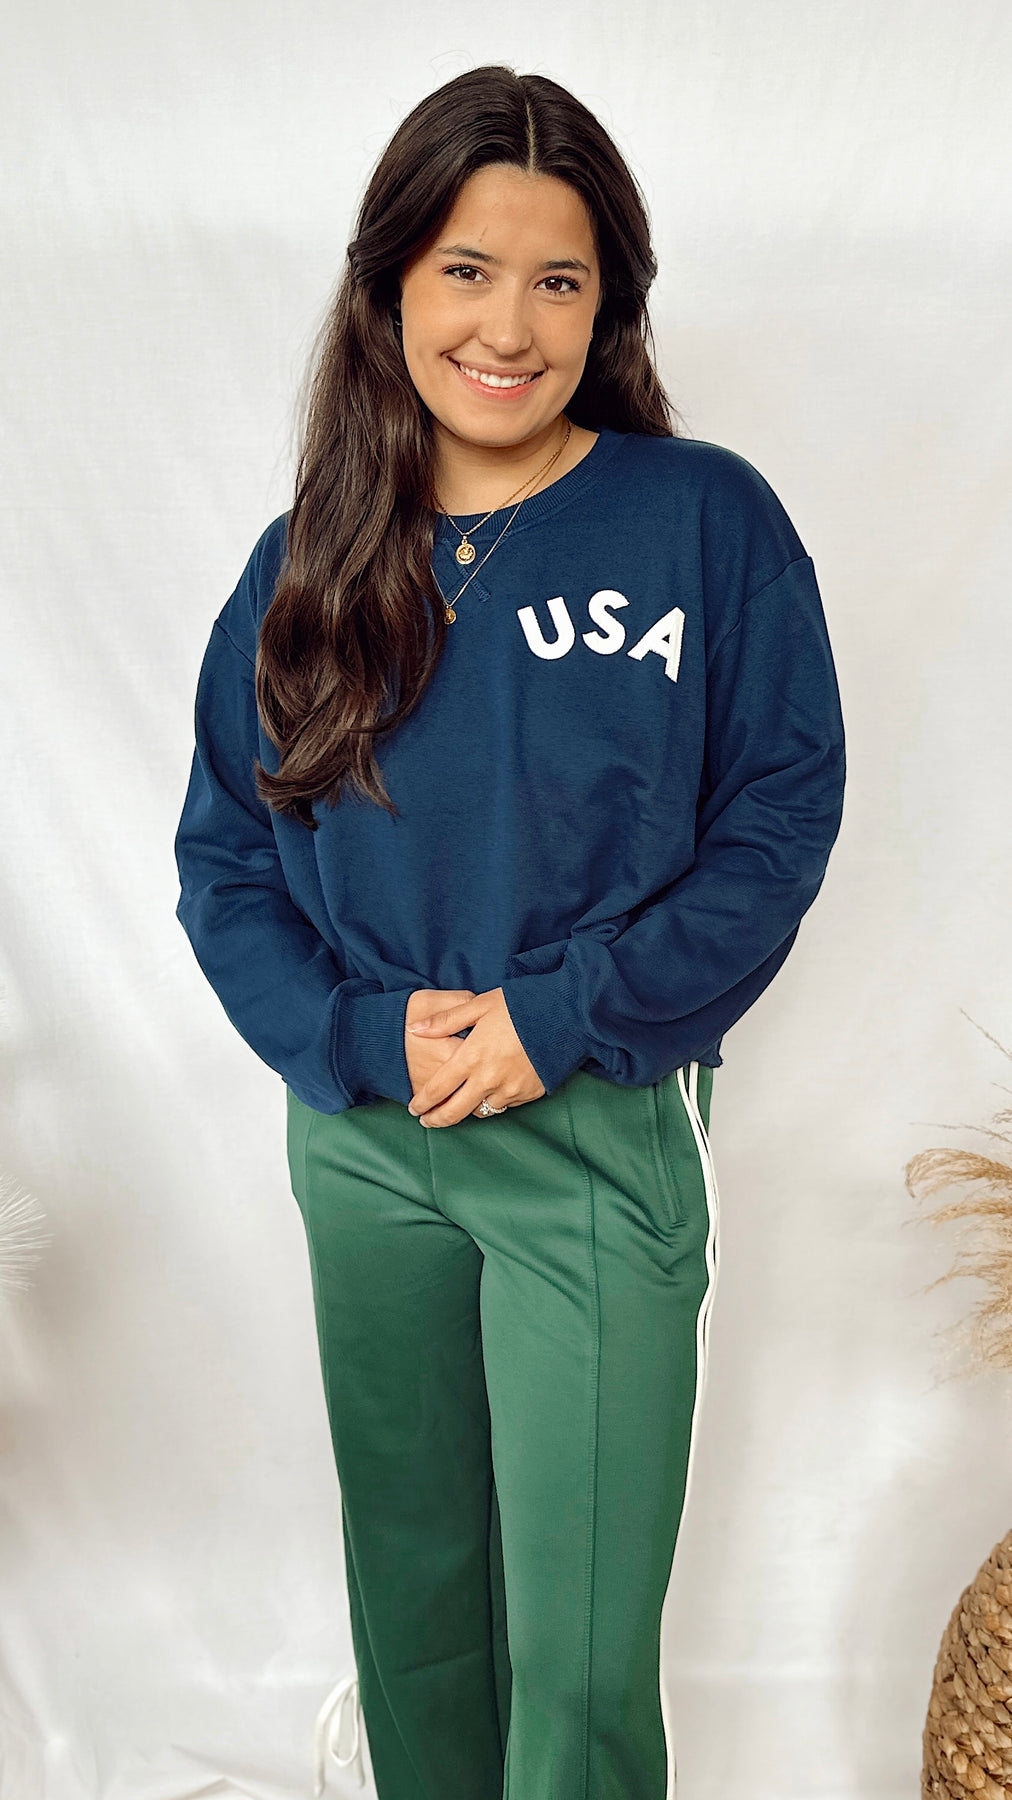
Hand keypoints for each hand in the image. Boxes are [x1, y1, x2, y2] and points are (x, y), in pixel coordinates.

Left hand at [405, 987, 545, 1126]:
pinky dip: (494, 1101)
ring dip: (468, 1109)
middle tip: (427, 1121)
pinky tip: (491, 1092)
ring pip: (481, 1111)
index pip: (438, 1089)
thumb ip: (445, 1021)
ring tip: (460, 1104)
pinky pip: (505, 1105)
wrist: (566, 1015)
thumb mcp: (479, 1005)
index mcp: (472, 1057)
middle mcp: (489, 1079)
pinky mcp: (529, 1094)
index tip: (414, 1108)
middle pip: (455, 1112)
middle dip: (437, 1119)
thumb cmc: (520, 1005)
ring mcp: (511, 1090)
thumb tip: (415, 1030)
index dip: (422, 1102)